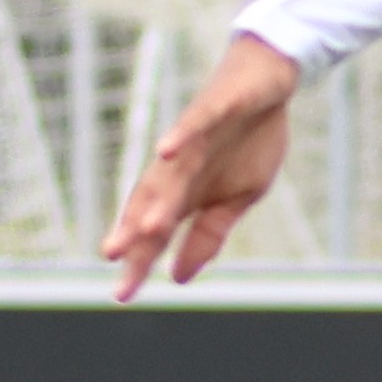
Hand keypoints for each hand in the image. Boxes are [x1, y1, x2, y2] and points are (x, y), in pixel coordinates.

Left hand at [104, 33, 303, 300]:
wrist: (266, 85)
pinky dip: (180, 137)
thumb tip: (180, 278)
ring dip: (157, 198)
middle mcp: (179, 168)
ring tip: (146, 226)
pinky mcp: (213, 109)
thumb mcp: (239, 198)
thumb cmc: (248, 141)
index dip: (140, 261)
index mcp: (186, 193)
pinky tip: (166, 152)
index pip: (157, 232)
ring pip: (170, 172)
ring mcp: (193, 138)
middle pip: (152, 203)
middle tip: (115, 258)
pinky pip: (193, 124)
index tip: (123, 295)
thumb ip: (209, 234)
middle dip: (135, 232)